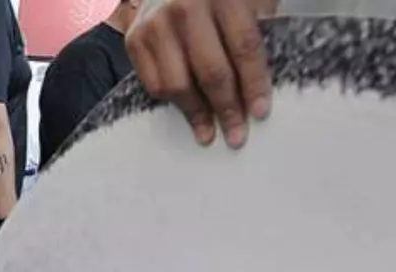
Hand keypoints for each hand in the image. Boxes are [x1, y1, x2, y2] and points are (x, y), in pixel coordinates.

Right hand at [126, 0, 276, 147]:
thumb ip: (256, 28)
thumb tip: (259, 87)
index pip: (244, 46)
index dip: (254, 83)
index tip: (261, 112)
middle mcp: (185, 5)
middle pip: (210, 71)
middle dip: (227, 108)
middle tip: (236, 135)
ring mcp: (155, 23)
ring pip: (178, 84)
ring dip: (196, 114)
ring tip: (208, 132)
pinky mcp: (134, 38)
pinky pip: (154, 84)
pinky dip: (172, 101)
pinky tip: (187, 108)